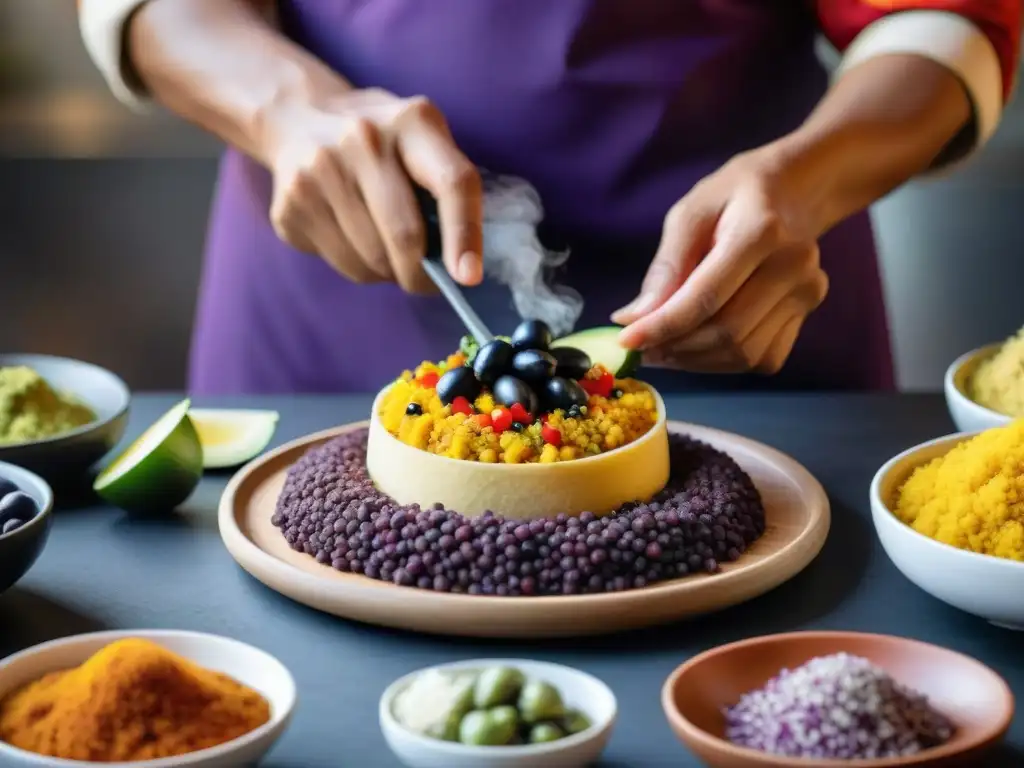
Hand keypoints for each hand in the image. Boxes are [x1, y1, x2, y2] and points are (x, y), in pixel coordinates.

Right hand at [263, 88, 482, 293]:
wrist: (298, 118)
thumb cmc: (383, 141)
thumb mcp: (422, 139)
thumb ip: (446, 186)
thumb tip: (459, 266)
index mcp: (411, 121)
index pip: (451, 183)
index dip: (464, 235)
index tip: (468, 278)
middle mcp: (362, 139)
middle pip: (404, 235)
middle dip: (421, 274)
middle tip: (427, 283)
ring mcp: (318, 172)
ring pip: (371, 260)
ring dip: (388, 272)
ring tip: (386, 251)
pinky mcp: (290, 206)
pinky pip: (341, 264)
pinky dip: (359, 267)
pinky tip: (354, 239)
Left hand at [612, 146, 829, 373]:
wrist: (795, 191)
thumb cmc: (734, 196)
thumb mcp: (690, 213)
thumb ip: (666, 267)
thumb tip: (636, 318)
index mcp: (760, 232)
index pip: (706, 298)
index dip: (663, 326)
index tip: (627, 341)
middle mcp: (792, 266)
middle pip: (727, 332)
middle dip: (676, 347)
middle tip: (641, 348)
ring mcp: (806, 292)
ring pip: (743, 353)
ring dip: (696, 361)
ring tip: (664, 348)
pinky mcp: (808, 312)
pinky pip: (762, 358)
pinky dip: (723, 362)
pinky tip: (698, 346)